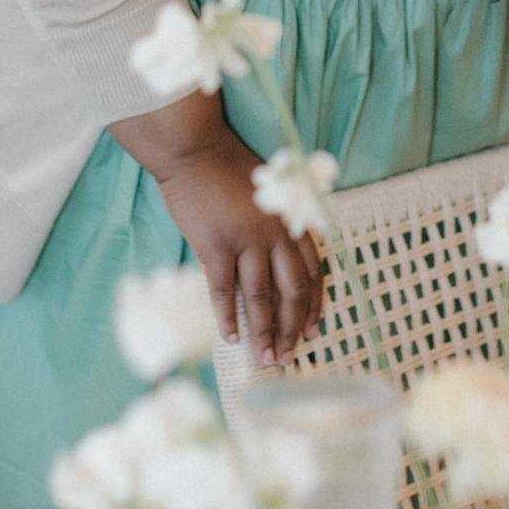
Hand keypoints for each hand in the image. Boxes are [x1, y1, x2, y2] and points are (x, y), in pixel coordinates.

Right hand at [110, 97, 325, 363]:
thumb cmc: (229, 167)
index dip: (313, 306)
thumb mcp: (270, 192)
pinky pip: (224, 291)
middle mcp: (275, 233)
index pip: (312, 272)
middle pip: (292, 291)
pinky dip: (228, 317)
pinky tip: (229, 337)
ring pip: (261, 298)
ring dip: (263, 332)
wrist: (195, 150)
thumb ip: (281, 224)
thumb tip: (286, 262)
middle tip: (287, 356)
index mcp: (291, 220)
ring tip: (262, 358)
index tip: (311, 331)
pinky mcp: (215, 246)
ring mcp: (245, 241)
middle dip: (291, 328)